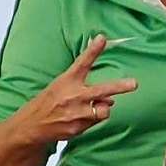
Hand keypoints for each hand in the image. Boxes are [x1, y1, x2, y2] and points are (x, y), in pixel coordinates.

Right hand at [14, 34, 137, 143]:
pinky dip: (92, 119)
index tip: (102, 38)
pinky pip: (96, 121)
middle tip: (134, 83)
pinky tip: (78, 118)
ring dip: (102, 108)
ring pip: (104, 110)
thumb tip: (111, 98)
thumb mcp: (63, 84)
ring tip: (89, 108)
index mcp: (68, 80)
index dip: (93, 50)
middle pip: (102, 90)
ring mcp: (76, 113)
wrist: (31, 125)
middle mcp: (73, 95)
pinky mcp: (77, 127)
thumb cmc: (50, 101)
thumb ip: (86, 86)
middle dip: (120, 86)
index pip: (82, 62)